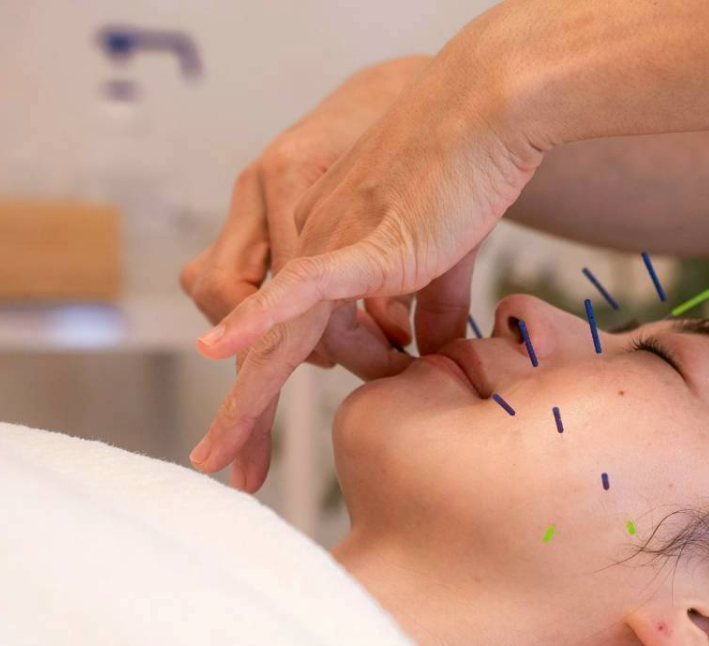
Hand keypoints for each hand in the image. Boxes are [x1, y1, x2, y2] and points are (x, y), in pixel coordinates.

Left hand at [180, 55, 431, 491]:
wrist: (488, 115)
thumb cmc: (469, 178)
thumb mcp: (443, 258)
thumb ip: (431, 310)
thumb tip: (430, 355)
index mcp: (324, 256)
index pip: (284, 335)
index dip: (265, 393)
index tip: (253, 456)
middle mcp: (310, 250)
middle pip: (262, 343)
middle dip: (242, 414)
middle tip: (223, 467)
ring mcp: (329, 244)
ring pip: (284, 334)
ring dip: (300, 387)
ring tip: (342, 396)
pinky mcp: (363, 242)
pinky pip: (305, 285)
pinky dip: (263, 316)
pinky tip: (220, 348)